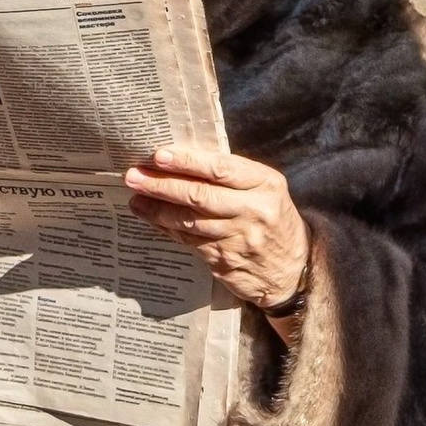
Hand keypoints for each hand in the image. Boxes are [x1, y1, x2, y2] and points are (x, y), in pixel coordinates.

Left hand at [123, 144, 312, 314]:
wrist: (292, 270)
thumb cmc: (272, 219)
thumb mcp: (265, 190)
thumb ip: (233, 177)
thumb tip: (182, 161)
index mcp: (265, 184)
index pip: (221, 168)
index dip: (187, 162)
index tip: (158, 156)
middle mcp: (254, 210)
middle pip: (200, 195)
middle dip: (162, 185)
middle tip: (134, 176)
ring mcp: (240, 238)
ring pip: (190, 221)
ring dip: (157, 210)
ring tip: (136, 199)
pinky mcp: (225, 260)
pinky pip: (189, 241)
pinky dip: (167, 229)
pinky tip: (152, 219)